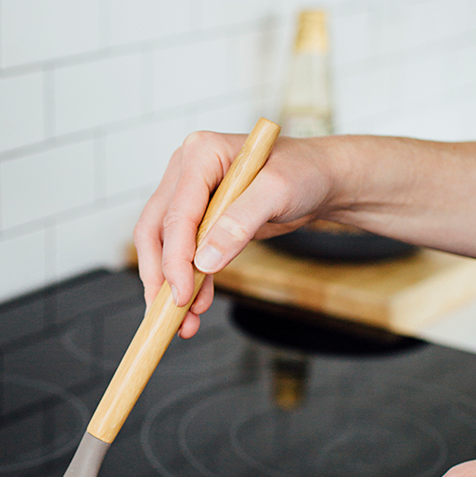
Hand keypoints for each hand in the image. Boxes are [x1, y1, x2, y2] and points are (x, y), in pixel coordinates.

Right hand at [133, 132, 335, 337]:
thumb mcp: (278, 192)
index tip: (181, 294)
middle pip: (155, 231)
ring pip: (163, 248)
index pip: (176, 213)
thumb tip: (204, 260)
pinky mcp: (199, 221)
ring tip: (185, 322)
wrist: (320, 181)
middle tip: (169, 314)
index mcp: (200, 154)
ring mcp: (190, 198)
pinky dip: (188, 282)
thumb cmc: (304, 172)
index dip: (175, 258)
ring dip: (170, 286)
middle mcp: (187, 173)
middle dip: (160, 276)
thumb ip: (239, 223)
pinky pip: (183, 256)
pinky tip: (196, 306)